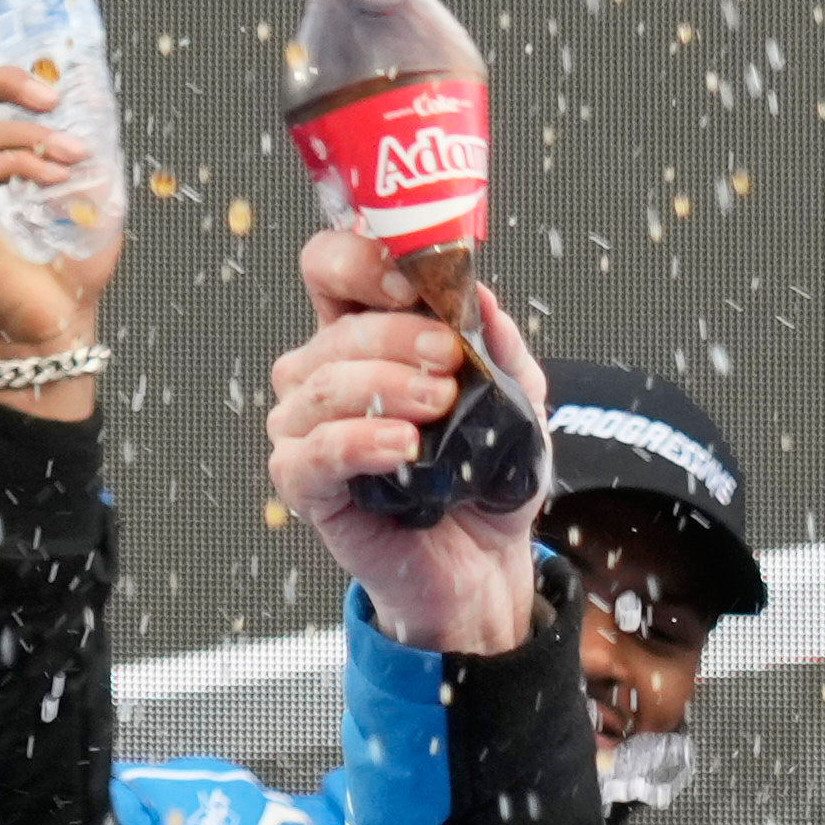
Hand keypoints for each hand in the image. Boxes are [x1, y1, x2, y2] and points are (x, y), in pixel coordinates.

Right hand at [0, 0, 118, 368]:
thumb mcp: (85, 194)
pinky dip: (28, 164)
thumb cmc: (67, 267)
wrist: (53, 328)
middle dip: (3, 77)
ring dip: (32, 135)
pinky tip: (59, 175)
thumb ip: (82, 147)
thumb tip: (100, 100)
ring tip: (73, 156)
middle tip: (49, 93)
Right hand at [266, 222, 544, 660]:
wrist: (483, 565)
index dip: (358, 260)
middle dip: (396, 336)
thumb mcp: (517, 405)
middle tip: (449, 360)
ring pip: (319, 386)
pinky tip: (401, 447)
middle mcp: (325, 375)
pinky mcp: (306, 487)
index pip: (331, 268)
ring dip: (382, 386)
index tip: (410, 281)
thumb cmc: (485, 477)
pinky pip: (309, 455)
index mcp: (365, 337)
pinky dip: (355, 443)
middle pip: (336, 328)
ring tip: (439, 406)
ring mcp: (308, 430)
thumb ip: (504, 353)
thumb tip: (484, 301)